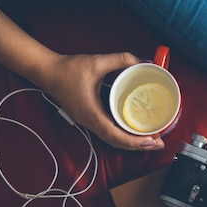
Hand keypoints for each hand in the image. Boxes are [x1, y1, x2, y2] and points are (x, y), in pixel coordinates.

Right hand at [35, 52, 164, 150]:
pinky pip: (107, 133)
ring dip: (132, 143)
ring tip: (151, 141)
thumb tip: (143, 61)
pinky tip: (133, 132)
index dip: (135, 141)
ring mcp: (88, 122)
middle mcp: (90, 122)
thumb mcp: (97, 62)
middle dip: (139, 146)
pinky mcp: (87, 119)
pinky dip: (122, 136)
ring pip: (112, 140)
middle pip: (117, 143)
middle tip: (159, 143)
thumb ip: (121, 60)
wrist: (47, 72)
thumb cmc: (68, 69)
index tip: (152, 140)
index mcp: (92, 113)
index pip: (116, 136)